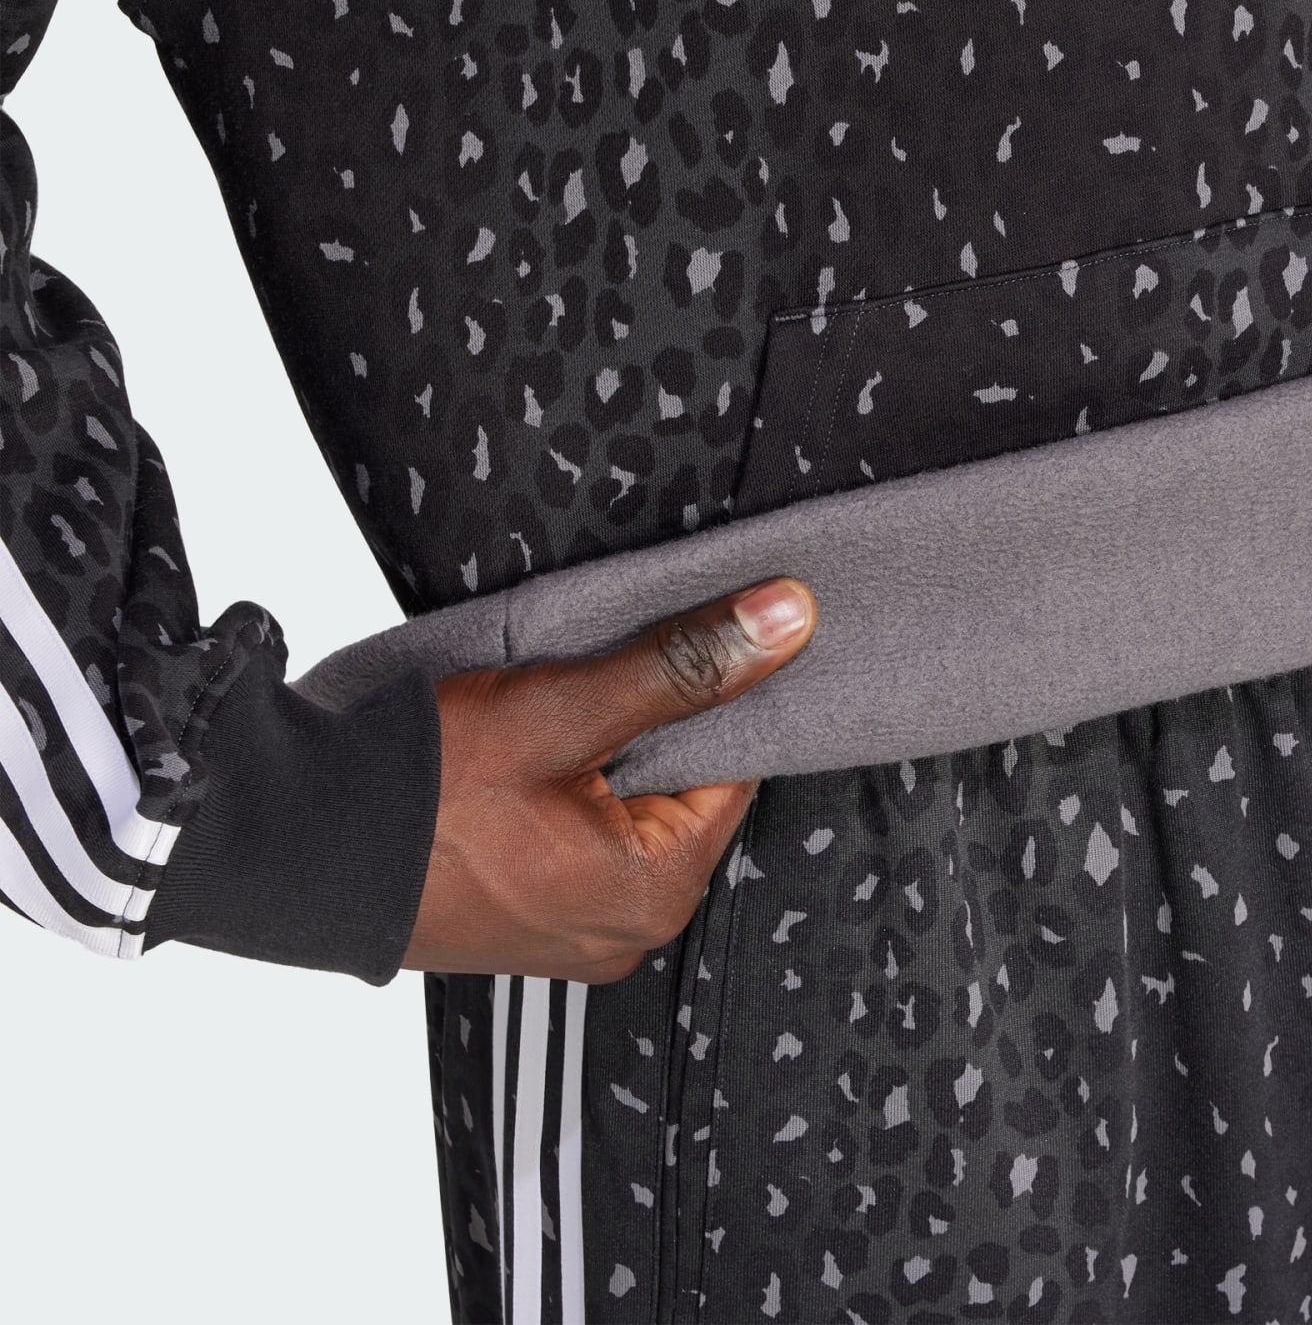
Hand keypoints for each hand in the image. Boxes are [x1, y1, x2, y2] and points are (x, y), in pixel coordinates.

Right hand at [402, 576, 816, 980]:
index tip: (673, 653)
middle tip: (590, 685)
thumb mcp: (564, 707)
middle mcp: (625, 933)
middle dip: (648, 729)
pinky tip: (519, 762)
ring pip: (623, 811)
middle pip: (679, 793)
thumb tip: (786, 620)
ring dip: (601, 756)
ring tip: (546, 721)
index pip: (733, 769)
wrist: (282, 845)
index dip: (705, 700)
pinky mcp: (523, 921)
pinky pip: (577, 841)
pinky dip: (562, 792)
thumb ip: (682, 665)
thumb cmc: (416, 791)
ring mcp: (570, 934)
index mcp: (655, 893)